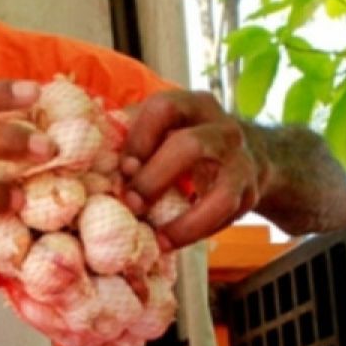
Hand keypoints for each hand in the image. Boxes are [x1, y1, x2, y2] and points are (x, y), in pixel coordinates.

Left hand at [121, 90, 264, 247]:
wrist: (251, 155)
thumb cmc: (189, 143)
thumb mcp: (166, 128)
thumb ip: (134, 136)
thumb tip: (94, 158)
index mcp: (194, 105)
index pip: (164, 109)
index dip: (138, 140)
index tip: (122, 169)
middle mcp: (223, 129)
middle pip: (190, 147)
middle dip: (155, 179)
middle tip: (132, 204)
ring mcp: (242, 163)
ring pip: (221, 194)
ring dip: (186, 222)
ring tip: (157, 237)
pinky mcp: (249, 194)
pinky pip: (225, 218)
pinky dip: (196, 232)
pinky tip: (171, 241)